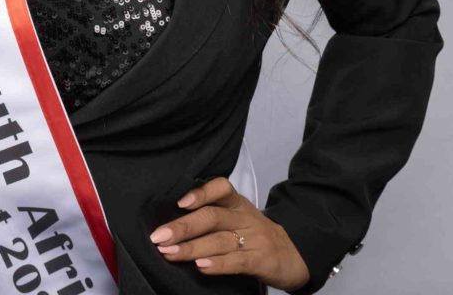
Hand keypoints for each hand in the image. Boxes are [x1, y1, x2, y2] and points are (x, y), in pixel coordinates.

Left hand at [148, 176, 309, 290]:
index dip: (200, 192)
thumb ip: (212, 216)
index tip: (179, 202)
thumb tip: (172, 224)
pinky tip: (200, 266)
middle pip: (212, 216)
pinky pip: (237, 261)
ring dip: (192, 247)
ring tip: (170, 252)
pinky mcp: (260, 260)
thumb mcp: (238, 217)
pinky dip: (217, 263)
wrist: (293, 254)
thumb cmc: (256, 234)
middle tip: (159, 237)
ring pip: (219, 240)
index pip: (221, 187)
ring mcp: (254, 238)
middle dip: (182, 226)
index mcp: (237, 203)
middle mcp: (244, 217)